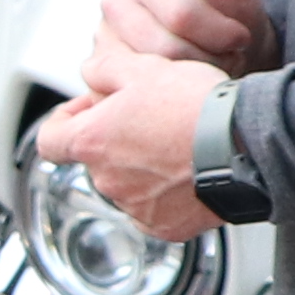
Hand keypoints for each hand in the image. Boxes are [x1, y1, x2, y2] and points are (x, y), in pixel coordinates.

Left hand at [38, 64, 221, 241]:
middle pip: (96, 159)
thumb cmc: (196, 107)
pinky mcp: (166, 227)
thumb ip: (104, 69)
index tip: (83, 112)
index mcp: (92, 141)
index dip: (63, 122)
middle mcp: (108, 180)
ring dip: (142, 166)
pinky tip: (189, 170)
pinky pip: (156, 209)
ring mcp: (136, 208)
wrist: (245, 144)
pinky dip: (166, 193)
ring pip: (127, 184)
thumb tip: (90, 73)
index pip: (50, 139)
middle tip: (149, 117)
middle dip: (115, 139)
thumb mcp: (143, 67)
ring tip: (176, 141)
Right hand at [98, 0, 276, 83]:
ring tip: (206, 65)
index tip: (238, 34)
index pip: (182, 17)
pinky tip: (181, 82)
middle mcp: (114, 3)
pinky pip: (134, 95)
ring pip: (152, 76)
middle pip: (166, 49)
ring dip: (190, 78)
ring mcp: (103, 41)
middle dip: (207, 58)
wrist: (227, 50)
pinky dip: (166, 95)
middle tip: (223, 53)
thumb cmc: (231, 11)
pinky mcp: (100, 75)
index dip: (221, 34)